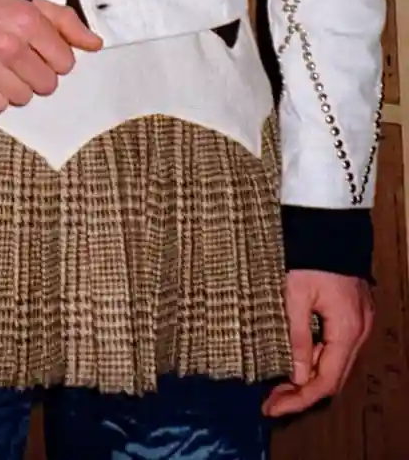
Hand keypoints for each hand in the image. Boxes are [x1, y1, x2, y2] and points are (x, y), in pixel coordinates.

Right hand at [0, 0, 101, 111]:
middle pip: (47, 84)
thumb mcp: (25, 1)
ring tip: (0, 67)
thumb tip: (96, 44)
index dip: (55, 57)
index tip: (39, 49)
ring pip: (23, 98)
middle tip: (17, 58)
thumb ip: (63, 21)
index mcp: (27, 20)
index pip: (65, 61)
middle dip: (36, 74)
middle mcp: (8, 44)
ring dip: (16, 86)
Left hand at [262, 269, 373, 417]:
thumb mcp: (295, 296)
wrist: (328, 223)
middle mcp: (359, 332)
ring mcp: (359, 323)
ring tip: (278, 386)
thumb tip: (298, 376)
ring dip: (309, 377)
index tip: (271, 407)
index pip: (325, 381)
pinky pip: (337, 347)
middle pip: (333, 378)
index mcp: (347, 330)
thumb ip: (298, 337)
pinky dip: (317, 359)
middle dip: (302, 394)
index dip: (299, 399)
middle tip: (272, 401)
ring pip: (336, 364)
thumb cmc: (310, 256)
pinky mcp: (353, 314)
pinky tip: (296, 361)